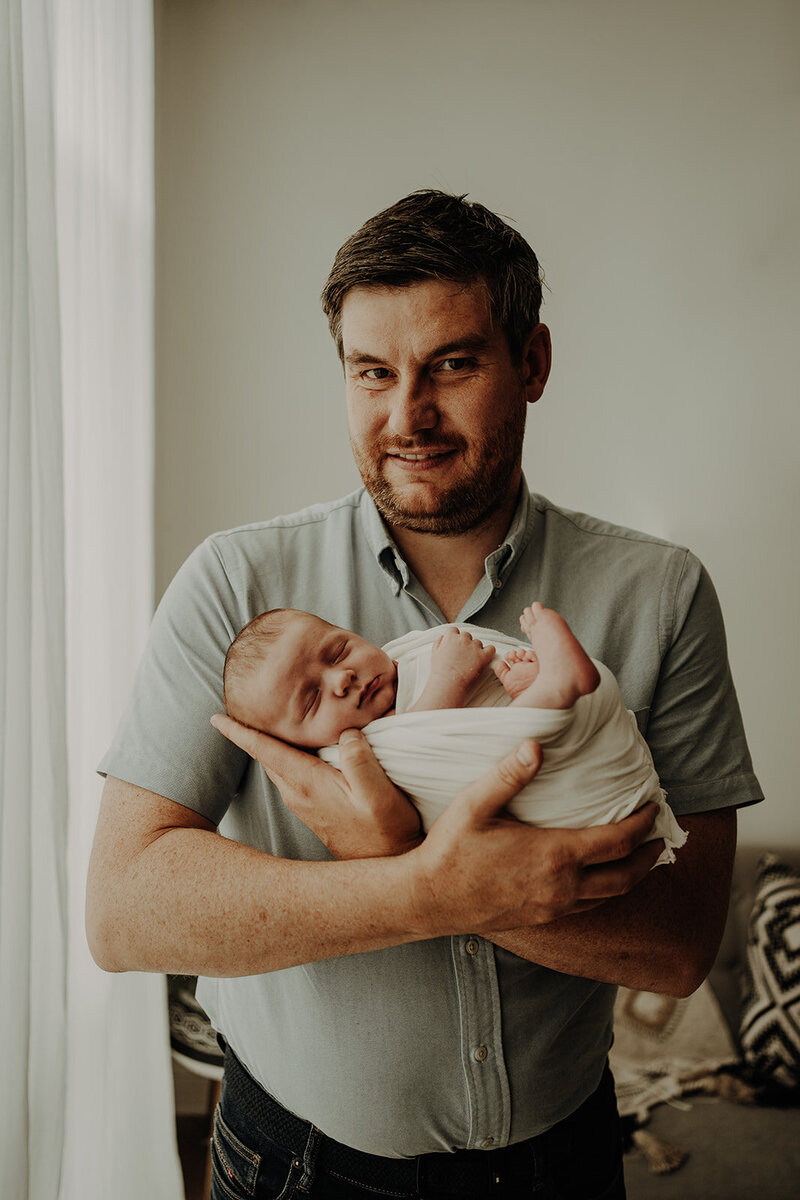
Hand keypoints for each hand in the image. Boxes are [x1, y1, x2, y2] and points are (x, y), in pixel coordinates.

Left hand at [210, 715, 421, 858]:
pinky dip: (282, 757)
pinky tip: (293, 750)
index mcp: (307, 783)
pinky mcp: (312, 809)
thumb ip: (360, 762)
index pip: (265, 751)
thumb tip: (346, 732)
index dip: (239, 732)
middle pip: (264, 756)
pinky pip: (287, 775)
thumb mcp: (379, 795)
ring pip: (275, 766)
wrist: (388, 865)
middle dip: (247, 733)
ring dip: (265, 746)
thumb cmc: (386, 830)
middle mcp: (298, 794)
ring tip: (259, 724)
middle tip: (235, 709)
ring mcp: (303, 803)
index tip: (215, 718)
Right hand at [407, 739, 661, 935]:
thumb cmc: (449, 850)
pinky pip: (589, 908)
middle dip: (649, 855)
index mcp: (553, 855)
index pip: (617, 841)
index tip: (654, 806)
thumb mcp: (473, 804)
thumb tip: (536, 744)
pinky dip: (607, 892)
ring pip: (610, 895)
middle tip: (661, 837)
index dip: (641, 824)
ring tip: (640, 857)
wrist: (428, 900)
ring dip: (632, 876)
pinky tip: (601, 878)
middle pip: (626, 875)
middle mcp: (562, 886)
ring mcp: (553, 906)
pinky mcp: (543, 918)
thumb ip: (508, 774)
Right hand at [430, 627, 495, 688]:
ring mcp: (474, 647)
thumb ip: (440, 641)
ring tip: (471, 660)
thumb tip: (444, 637)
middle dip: (465, 643)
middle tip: (463, 654)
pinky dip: (489, 652)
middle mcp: (463, 639)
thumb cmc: (441, 671)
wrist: (448, 682)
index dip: (455, 637)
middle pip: (467, 636)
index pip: (454, 630)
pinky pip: (491, 649)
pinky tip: (484, 657)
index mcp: (451, 637)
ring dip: (476, 649)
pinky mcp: (483, 656)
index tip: (455, 644)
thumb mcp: (435, 652)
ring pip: (478, 642)